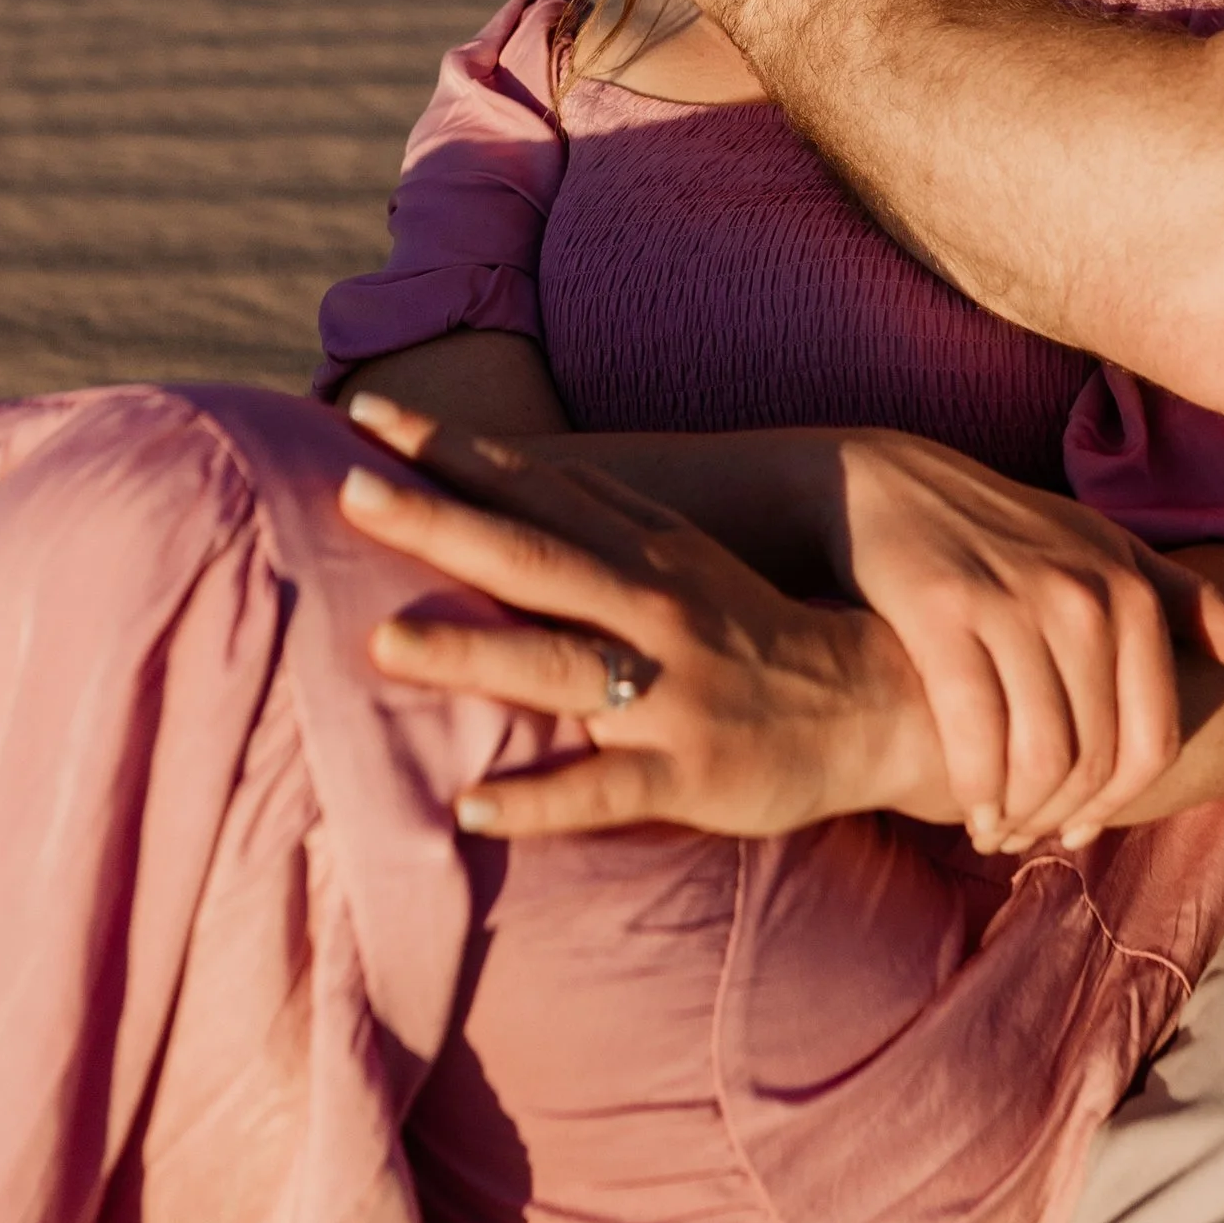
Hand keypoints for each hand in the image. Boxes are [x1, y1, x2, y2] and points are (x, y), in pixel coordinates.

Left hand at [339, 392, 950, 838]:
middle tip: (352, 490)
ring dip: (473, 651)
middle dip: (440, 521)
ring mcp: (671, 694)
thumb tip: (496, 462)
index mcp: (642, 554)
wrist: (871, 708)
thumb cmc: (748, 632)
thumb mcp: (678, 557)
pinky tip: (467, 811)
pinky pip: (604, 791)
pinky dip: (536, 802)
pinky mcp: (690, 774)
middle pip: (532, 557)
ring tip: (382, 641)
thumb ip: (595, 514)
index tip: (369, 411)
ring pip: (561, 665)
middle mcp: (651, 610)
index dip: (452, 447)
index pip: (535, 487)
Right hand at [823, 434, 1223, 849]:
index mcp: (1131, 591)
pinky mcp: (944, 614)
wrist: (888, 488)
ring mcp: (1015, 605)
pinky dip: (975, 789)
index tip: (1081, 827)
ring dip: (1019, 814)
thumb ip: (1188, 605)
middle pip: (1094, 757)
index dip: (1119, 803)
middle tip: (1029, 837)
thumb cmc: (1006, 533)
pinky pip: (974, 734)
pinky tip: (967, 810)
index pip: (1151, 738)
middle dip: (1062, 815)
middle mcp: (1083, 598)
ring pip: (1038, 756)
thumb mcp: (1104, 553)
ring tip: (997, 830)